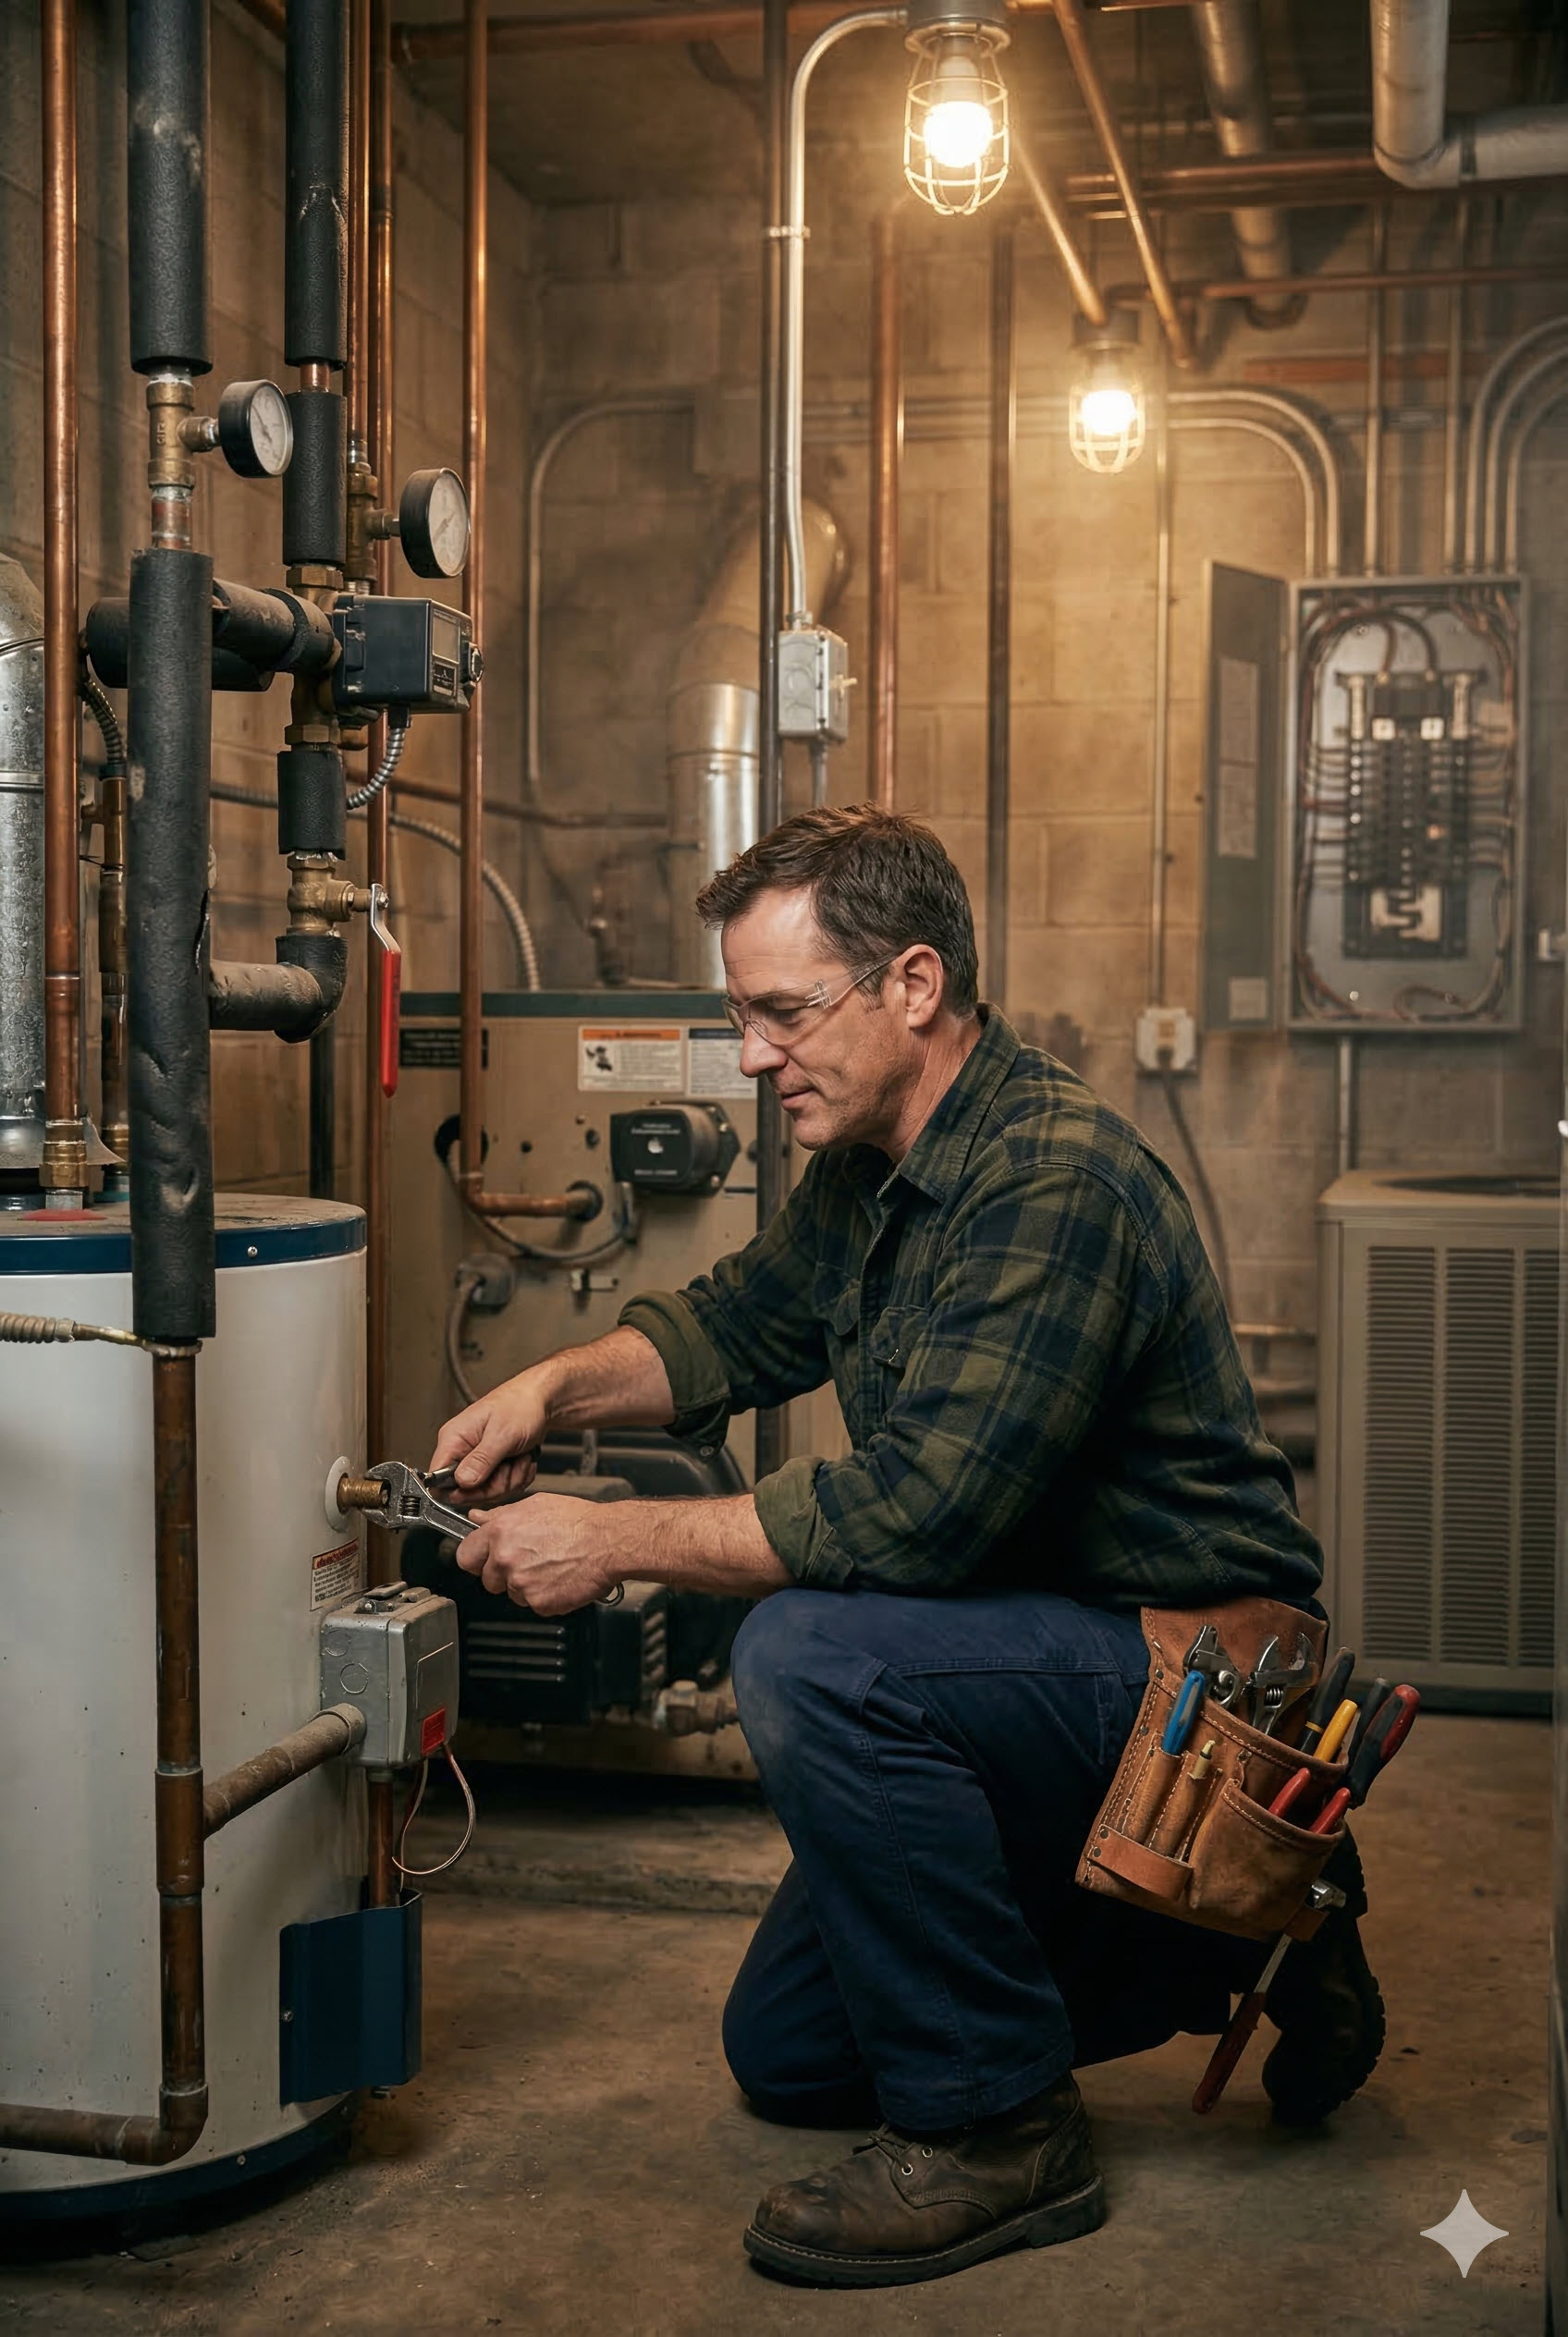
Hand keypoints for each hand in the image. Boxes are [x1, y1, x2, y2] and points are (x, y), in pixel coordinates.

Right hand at [430, 1367, 551, 1500]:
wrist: (540, 1400)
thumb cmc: (521, 1405)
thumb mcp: (502, 1434)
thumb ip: (481, 1460)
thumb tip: (461, 1482)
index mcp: (454, 1438)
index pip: (437, 1477)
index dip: (458, 1489)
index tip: (482, 1485)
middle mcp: (461, 1450)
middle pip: (466, 1491)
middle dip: (495, 1484)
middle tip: (510, 1465)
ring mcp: (477, 1460)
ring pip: (487, 1491)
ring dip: (510, 1479)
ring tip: (519, 1457)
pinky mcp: (492, 1466)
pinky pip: (502, 1487)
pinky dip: (518, 1477)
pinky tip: (522, 1460)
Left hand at [454, 1492, 622, 1616]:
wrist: (610, 1542)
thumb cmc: (579, 1521)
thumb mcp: (535, 1505)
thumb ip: (500, 1515)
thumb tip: (477, 1518)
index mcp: (501, 1532)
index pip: (466, 1556)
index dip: (476, 1558)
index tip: (483, 1560)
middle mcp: (507, 1558)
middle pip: (488, 1579)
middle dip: (503, 1574)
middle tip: (528, 1561)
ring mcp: (522, 1583)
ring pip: (511, 1593)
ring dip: (525, 1585)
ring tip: (549, 1566)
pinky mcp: (539, 1602)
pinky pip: (533, 1604)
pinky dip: (544, 1596)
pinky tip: (558, 1578)